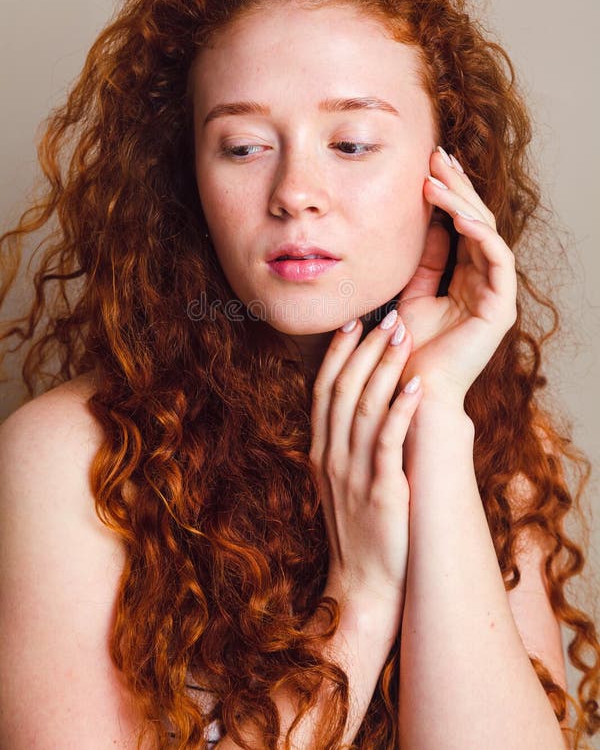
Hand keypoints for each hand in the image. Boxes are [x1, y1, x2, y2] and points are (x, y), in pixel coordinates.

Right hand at [309, 311, 422, 610]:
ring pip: (363, 407)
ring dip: (384, 368)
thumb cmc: (363, 531)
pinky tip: (415, 387)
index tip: (353, 323)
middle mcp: (330, 457)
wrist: (364, 584)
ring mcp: (351, 473)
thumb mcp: (344, 483)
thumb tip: (366, 407)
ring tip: (403, 337)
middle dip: (365, 350)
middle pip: (342, 389)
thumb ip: (348, 446)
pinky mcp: (379, 491)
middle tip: (387, 317)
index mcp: (321, 451)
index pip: (323, 390)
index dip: (338, 354)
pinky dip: (399, 410)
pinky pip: (386, 441)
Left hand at [395, 146, 517, 407]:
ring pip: (486, 234)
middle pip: (476, 221)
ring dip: (463, 202)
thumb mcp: (411, 294)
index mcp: (465, 278)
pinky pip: (496, 260)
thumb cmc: (405, 348)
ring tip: (437, 178)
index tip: (428, 165)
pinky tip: (457, 214)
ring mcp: (495, 294)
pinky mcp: (500, 308)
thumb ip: (424, 262)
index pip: (461, 225)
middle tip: (436, 156)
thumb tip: (429, 226)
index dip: (448, 194)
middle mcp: (484, 282)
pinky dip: (479, 235)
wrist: (408, 387)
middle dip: (456, 187)